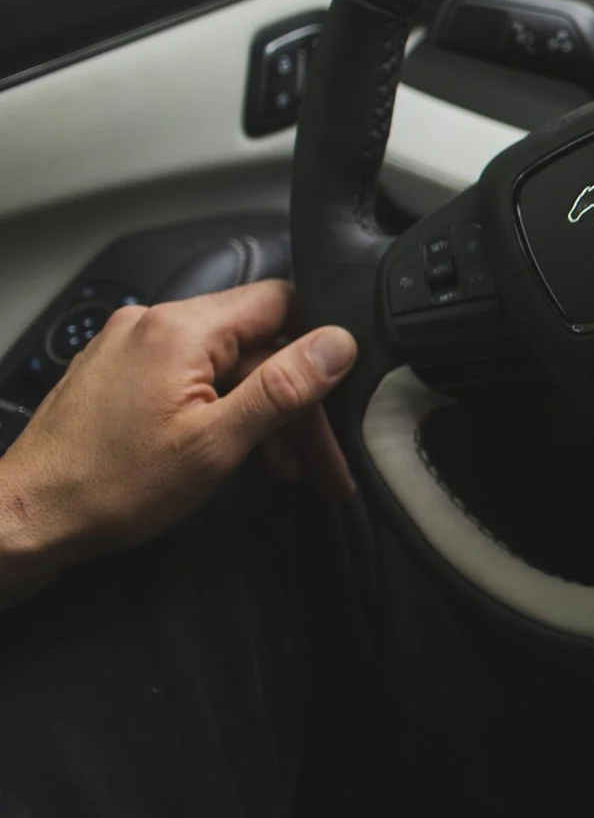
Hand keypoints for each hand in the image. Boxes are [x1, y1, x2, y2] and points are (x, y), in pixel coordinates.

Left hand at [0, 281, 357, 604]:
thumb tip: (337, 344)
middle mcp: (153, 324)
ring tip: (283, 468)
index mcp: (180, 329)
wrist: (28, 516)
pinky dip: (225, 412)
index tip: (338, 394)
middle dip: (295, 401)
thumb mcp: (216, 443)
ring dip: (263, 413)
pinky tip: (237, 453)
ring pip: (228, 366)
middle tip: (320, 460)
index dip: (320, 345)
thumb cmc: (108, 486)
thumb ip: (282, 388)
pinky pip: (194, 378)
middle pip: (257, 344)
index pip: (281, 301)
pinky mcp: (123, 373)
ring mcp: (134, 347)